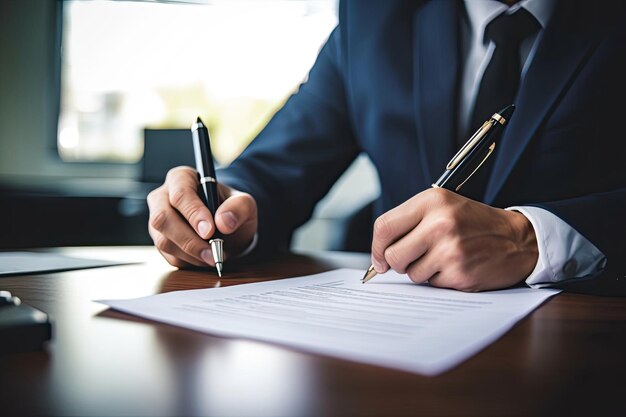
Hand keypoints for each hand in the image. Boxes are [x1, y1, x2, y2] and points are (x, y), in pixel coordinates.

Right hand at [147, 166, 257, 267]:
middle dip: (189, 240)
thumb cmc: (231, 209)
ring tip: (215, 256)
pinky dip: (189, 262)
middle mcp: (163, 197)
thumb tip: (223, 222)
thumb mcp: (244, 203)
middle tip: (213, 252)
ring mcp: (158, 221)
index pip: (180, 194)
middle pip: (163, 219)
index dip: (193, 214)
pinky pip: (168, 256)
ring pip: (164, 241)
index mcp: (182, 178)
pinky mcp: (161, 241)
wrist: (227, 226)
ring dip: (192, 254)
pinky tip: (205, 258)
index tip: (210, 231)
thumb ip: (239, 207)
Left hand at [370, 188, 537, 290]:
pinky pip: (431, 284)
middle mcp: (440, 223)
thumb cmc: (473, 223)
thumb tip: (379, 254)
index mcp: (432, 201)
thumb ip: (409, 222)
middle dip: (396, 263)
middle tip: (411, 260)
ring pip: (410, 273)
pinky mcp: (460, 273)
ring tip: (443, 257)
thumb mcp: (443, 206)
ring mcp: (450, 250)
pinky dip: (439, 280)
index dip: (376, 248)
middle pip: (392, 255)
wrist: (518, 239)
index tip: (379, 259)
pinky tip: (456, 266)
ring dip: (421, 271)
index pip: (384, 227)